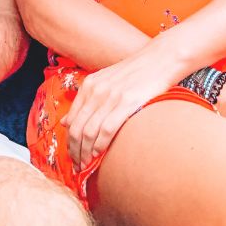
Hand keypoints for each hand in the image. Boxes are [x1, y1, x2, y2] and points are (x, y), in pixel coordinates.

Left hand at [62, 49, 173, 170]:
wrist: (159, 59)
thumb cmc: (135, 73)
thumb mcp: (105, 81)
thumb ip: (86, 100)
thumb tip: (66, 122)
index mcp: (89, 85)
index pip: (71, 120)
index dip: (69, 142)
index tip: (73, 155)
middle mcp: (96, 90)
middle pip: (77, 128)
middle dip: (75, 151)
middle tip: (78, 166)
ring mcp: (110, 96)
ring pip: (89, 132)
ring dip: (85, 153)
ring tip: (87, 165)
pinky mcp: (126, 102)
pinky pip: (107, 130)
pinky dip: (101, 145)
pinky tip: (100, 155)